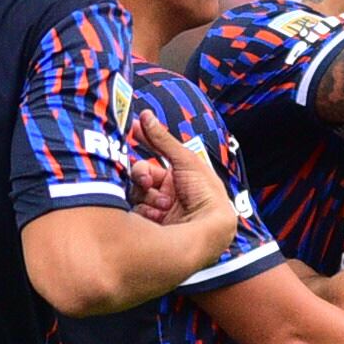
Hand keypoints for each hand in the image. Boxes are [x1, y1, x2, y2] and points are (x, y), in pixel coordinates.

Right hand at [135, 111, 237, 255]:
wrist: (211, 228)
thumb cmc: (207, 193)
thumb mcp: (186, 161)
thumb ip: (163, 140)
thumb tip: (146, 115)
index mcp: (177, 178)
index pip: (154, 158)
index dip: (144, 144)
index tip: (132, 130)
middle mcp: (167, 193)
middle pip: (141, 177)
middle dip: (142, 176)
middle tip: (146, 180)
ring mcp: (158, 210)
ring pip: (137, 195)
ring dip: (146, 196)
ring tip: (161, 203)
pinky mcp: (152, 227)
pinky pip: (137, 212)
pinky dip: (145, 211)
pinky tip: (158, 215)